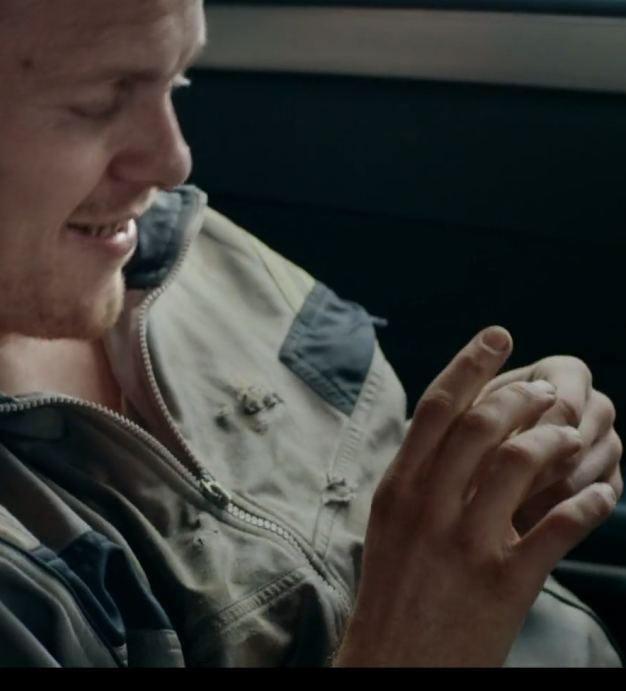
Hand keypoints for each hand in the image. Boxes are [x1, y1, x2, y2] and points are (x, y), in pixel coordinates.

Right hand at [334, 327, 617, 667]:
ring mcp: (465, 543)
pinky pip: (560, 525)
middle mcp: (427, 507)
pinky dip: (589, 502)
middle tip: (548, 389)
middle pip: (480, 424)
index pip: (436, 408)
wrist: (392, 664)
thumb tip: (447, 431)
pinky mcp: (504, 581)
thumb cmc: (394, 593)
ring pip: (520, 462)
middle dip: (523, 397)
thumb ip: (417, 479)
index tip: (499, 336)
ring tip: (574, 437)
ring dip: (556, 441)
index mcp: (397, 489)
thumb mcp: (391, 526)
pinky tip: (602, 493)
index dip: (471, 364)